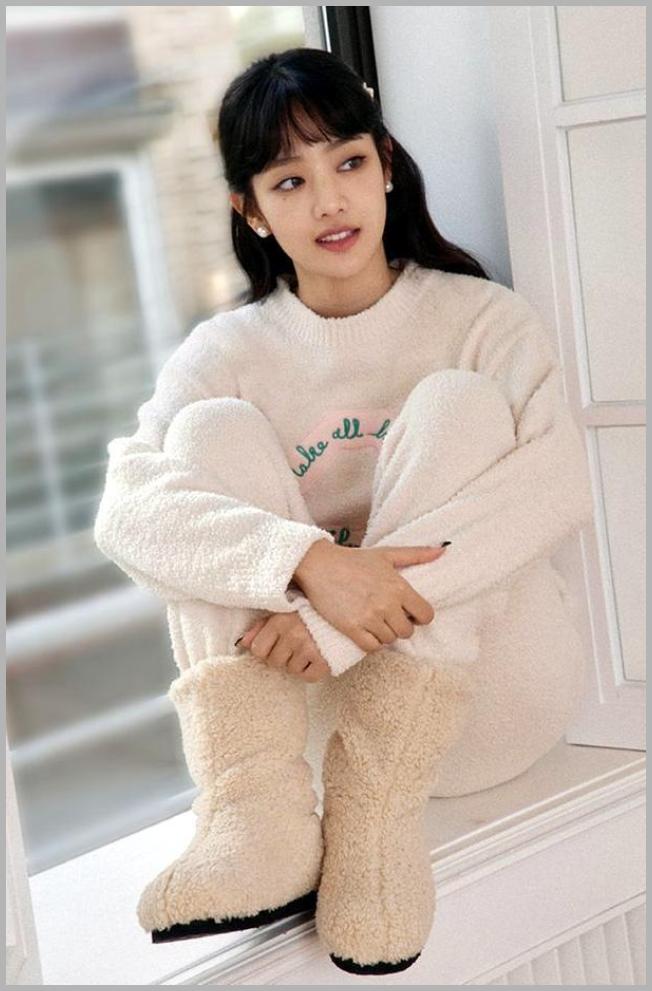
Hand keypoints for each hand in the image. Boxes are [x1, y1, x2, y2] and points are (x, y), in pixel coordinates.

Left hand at [237, 612, 331, 682]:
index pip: (258, 650)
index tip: (277, 643)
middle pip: (274, 662)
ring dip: (298, 663)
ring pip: (291, 670)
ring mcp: (309, 648)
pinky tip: (316, 657)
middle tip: (296, 644)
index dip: (266, 649)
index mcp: (280, 621)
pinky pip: (308, 677)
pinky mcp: (325, 661)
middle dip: (282, 656)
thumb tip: (242, 643)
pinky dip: (311, 671)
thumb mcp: (284, 611)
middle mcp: (292, 635)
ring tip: (308, 647)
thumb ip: (261, 626)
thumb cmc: (312, 611)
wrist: (346, 609)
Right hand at [293, 540, 449, 653]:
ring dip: (384, 634)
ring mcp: (369, 617)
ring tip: (375, 621)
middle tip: (388, 617)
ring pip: (389, 640)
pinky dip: (371, 643)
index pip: (426, 615)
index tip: (408, 613)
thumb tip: (442, 551)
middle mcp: (386, 604)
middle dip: (400, 626)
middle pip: (407, 631)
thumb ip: (416, 554)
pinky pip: (371, 647)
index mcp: (398, 587)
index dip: (420, 616)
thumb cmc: (353, 559)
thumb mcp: (386, 553)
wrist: (319, 565)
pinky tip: (365, 631)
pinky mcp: (351, 628)